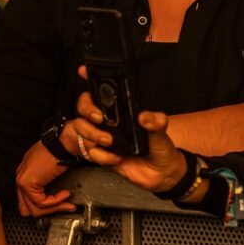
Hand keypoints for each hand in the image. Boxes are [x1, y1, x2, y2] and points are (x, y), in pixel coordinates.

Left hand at [14, 140, 74, 216]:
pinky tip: (65, 195)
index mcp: (25, 173)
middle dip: (48, 210)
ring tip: (67, 203)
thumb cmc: (62, 148)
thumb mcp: (52, 166)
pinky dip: (55, 202)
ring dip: (54, 208)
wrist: (65, 141)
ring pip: (34, 208)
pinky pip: (41, 202)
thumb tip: (54, 192)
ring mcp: (22, 181)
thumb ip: (47, 179)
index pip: (28, 199)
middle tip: (64, 206)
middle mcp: (20, 177)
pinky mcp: (28, 183)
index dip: (45, 204)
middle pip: (28, 207)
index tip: (62, 203)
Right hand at [72, 67, 186, 193]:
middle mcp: (111, 122)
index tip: (83, 71)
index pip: (105, 92)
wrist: (161, 173)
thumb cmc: (161, 147)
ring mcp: (104, 137)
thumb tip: (146, 117)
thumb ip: (157, 123)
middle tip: (100, 118)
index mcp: (124, 111)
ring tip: (111, 142)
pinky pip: (90, 152)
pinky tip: (117, 158)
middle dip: (87, 110)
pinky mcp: (102, 155)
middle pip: (83, 108)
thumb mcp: (162, 132)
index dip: (91, 80)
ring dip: (93, 135)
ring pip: (81, 129)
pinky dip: (102, 156)